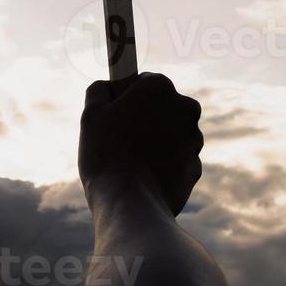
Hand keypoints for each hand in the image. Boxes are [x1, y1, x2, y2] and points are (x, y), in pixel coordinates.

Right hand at [78, 73, 203, 215]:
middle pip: (162, 108)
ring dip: (154, 143)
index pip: (144, 82)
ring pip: (170, 135)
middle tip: (119, 138)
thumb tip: (106, 86)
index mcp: (160, 87)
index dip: (127, 97)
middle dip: (145, 119)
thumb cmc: (106, 153)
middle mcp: (185, 108)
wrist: (129, 203)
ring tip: (128, 162)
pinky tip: (142, 178)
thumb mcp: (91, 114)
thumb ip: (99, 90)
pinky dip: (162, 167)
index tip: (116, 113)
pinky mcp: (195, 168)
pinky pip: (175, 162)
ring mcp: (194, 140)